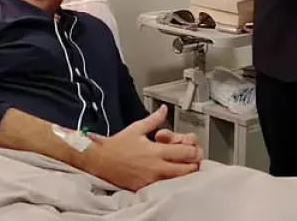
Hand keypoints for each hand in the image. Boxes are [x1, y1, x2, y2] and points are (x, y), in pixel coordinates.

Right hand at [83, 105, 202, 190]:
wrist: (101, 161)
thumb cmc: (118, 145)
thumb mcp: (137, 128)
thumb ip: (154, 120)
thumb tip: (164, 110)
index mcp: (156, 151)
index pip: (184, 153)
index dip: (194, 151)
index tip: (195, 148)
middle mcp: (156, 167)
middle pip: (185, 170)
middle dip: (193, 164)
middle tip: (193, 158)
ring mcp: (151, 180)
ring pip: (177, 180)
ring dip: (184, 173)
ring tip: (182, 165)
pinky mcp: (145, 188)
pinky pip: (164, 186)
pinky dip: (171, 181)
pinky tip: (169, 174)